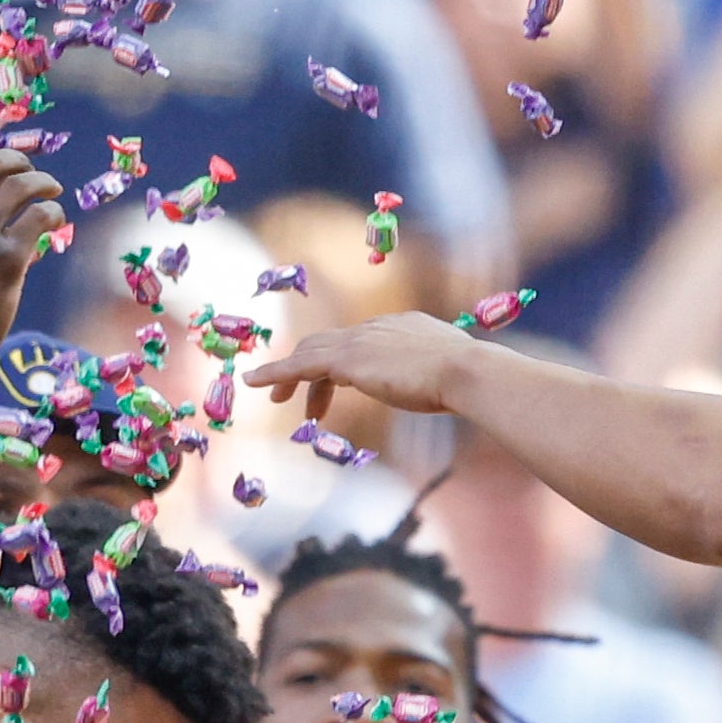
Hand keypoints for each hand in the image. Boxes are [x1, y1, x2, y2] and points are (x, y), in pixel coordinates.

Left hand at [248, 312, 469, 421]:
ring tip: (272, 395)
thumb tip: (443, 388)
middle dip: (309, 368)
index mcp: (400, 326)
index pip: (359, 343)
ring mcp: (359, 342)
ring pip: (310, 354)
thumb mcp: (446, 374)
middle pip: (329, 344)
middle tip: (297, 396)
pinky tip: (255, 383)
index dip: (343, 366)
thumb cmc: (466, 379)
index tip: (337, 387)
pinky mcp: (347, 362)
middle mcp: (375, 328)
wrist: (465, 372)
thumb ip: (433, 375)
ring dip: (287, 374)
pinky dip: (275, 373)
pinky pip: (299, 367)